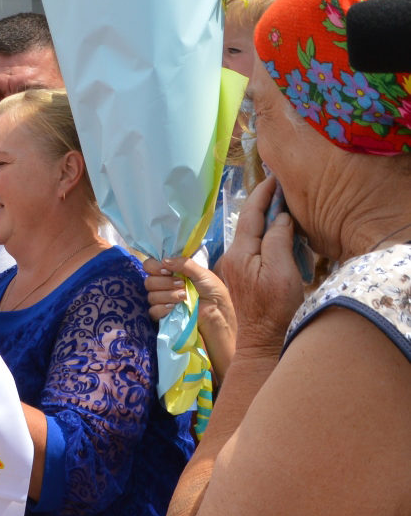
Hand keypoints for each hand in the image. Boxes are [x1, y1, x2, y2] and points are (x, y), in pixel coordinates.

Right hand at [145, 255, 236, 382]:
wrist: (218, 313)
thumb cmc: (213, 291)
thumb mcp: (202, 273)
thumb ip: (184, 264)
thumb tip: (164, 260)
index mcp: (171, 272)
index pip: (150, 265)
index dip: (154, 267)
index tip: (166, 270)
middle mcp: (164, 285)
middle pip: (149, 281)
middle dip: (165, 282)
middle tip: (182, 284)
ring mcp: (163, 300)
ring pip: (151, 295)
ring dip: (168, 295)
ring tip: (184, 297)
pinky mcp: (163, 315)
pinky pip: (153, 310)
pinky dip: (163, 308)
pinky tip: (175, 307)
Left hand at [217, 176, 303, 354]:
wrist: (262, 338)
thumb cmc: (274, 307)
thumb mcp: (280, 270)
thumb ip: (277, 239)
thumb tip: (279, 218)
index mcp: (241, 251)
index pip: (252, 214)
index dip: (263, 194)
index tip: (273, 178)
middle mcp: (234, 256)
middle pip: (249, 222)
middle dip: (262, 203)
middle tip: (278, 187)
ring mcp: (237, 267)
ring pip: (251, 235)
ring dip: (264, 220)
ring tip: (280, 206)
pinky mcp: (243, 276)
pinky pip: (253, 248)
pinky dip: (265, 236)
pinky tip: (276, 234)